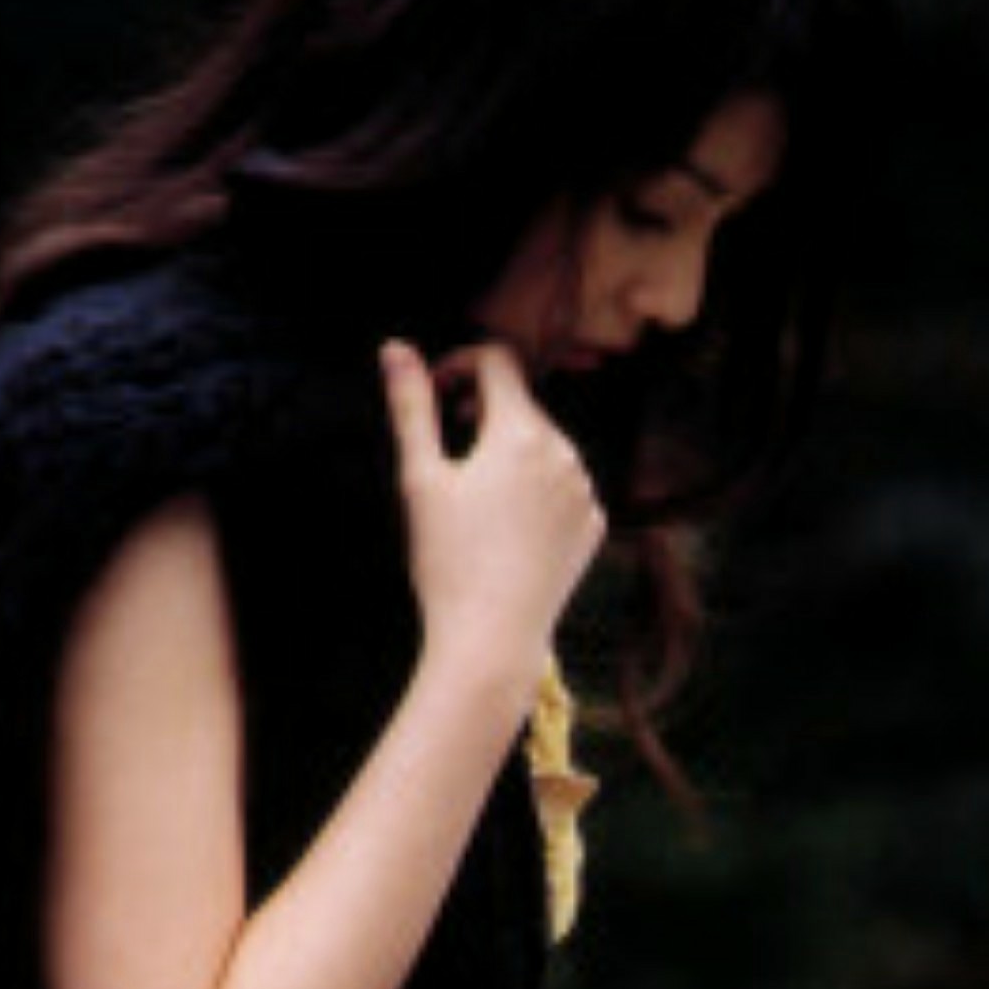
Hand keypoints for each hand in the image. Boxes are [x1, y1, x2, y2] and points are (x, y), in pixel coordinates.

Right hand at [379, 339, 603, 694]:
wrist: (493, 640)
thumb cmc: (450, 562)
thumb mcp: (419, 478)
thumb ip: (411, 406)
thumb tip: (396, 349)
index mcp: (521, 432)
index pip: (497, 361)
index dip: (460, 364)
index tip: (437, 393)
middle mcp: (564, 452)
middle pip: (520, 406)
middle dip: (482, 413)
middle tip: (445, 447)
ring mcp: (584, 490)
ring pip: (544, 447)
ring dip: (510, 452)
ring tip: (474, 498)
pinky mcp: (592, 525)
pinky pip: (563, 487)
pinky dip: (535, 491)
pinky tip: (505, 528)